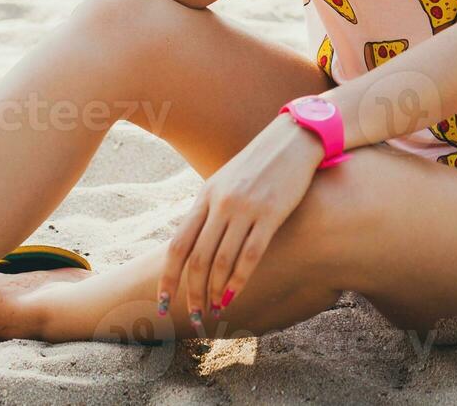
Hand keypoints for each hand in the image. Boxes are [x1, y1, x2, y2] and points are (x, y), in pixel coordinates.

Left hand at [157, 113, 328, 331]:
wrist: (295, 139)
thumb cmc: (260, 164)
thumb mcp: (226, 181)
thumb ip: (210, 209)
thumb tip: (195, 245)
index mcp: (205, 196)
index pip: (178, 245)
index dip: (167, 278)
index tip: (162, 302)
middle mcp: (220, 203)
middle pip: (197, 259)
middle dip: (192, 293)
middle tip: (192, 316)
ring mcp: (245, 208)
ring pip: (222, 261)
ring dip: (215, 291)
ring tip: (213, 310)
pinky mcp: (271, 213)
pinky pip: (250, 254)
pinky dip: (239, 280)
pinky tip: (234, 296)